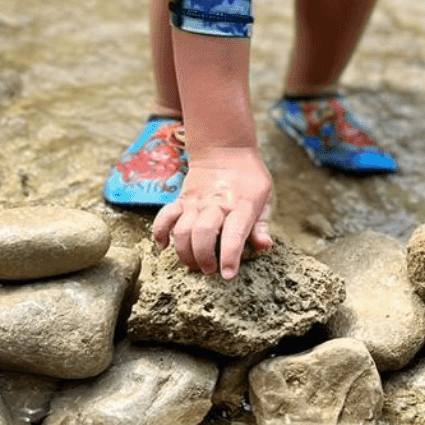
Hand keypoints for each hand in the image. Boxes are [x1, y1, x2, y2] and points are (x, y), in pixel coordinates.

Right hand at [151, 147, 273, 277]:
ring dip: (185, 252)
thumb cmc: (249, 177)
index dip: (230, 257)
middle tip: (209, 270)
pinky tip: (164, 246)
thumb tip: (265, 246)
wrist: (225, 149)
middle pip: (203, 233)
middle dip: (203, 258)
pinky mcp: (182, 199)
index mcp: (242, 205)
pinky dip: (160, 232)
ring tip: (193, 264)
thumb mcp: (265, 196)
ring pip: (183, 229)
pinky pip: (165, 216)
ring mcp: (197, 201)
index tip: (227, 275)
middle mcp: (217, 204)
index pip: (234, 234)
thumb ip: (262, 224)